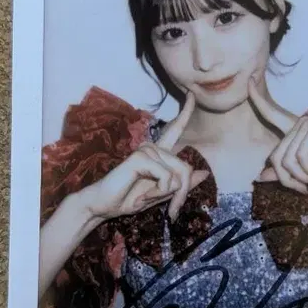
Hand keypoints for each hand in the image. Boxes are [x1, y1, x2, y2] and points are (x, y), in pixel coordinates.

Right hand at [75, 91, 207, 221]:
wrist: (103, 206)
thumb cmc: (128, 199)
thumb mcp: (161, 194)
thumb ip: (181, 184)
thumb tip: (204, 173)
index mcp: (159, 154)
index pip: (175, 129)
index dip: (185, 112)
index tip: (192, 94)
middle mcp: (153, 147)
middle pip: (186, 168)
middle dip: (181, 194)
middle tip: (171, 212)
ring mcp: (146, 150)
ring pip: (178, 175)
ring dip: (167, 194)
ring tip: (145, 200)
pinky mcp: (140, 157)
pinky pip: (166, 178)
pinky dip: (159, 192)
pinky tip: (141, 196)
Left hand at [248, 79, 307, 197]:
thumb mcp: (307, 172)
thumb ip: (284, 173)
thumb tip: (258, 177)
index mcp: (295, 130)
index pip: (271, 112)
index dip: (257, 98)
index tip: (249, 80)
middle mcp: (300, 123)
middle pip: (276, 158)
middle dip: (288, 180)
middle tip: (303, 188)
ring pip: (287, 160)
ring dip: (302, 177)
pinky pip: (301, 157)